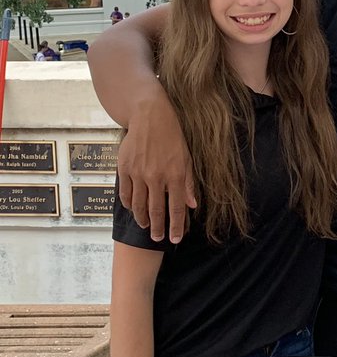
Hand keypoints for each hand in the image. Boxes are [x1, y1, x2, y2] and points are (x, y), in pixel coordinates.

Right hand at [118, 90, 195, 242]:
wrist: (150, 117)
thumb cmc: (173, 137)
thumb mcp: (188, 158)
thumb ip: (189, 183)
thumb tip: (192, 205)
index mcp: (176, 175)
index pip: (177, 207)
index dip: (177, 226)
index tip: (176, 239)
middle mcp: (156, 177)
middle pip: (156, 210)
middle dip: (158, 228)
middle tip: (158, 239)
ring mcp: (138, 173)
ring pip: (139, 205)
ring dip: (142, 219)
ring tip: (145, 226)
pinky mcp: (124, 168)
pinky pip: (126, 193)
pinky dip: (130, 204)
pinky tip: (134, 209)